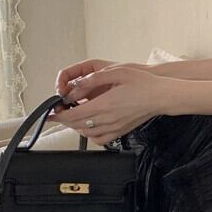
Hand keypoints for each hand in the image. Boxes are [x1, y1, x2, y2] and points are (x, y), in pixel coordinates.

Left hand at [57, 65, 173, 145]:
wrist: (162, 96)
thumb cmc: (143, 83)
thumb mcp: (116, 72)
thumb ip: (93, 80)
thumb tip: (75, 87)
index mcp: (104, 105)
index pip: (73, 114)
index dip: (58, 115)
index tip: (50, 113)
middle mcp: (108, 119)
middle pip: (77, 125)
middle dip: (64, 120)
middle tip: (58, 112)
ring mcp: (115, 127)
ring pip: (86, 133)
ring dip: (75, 126)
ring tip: (72, 117)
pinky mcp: (121, 131)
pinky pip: (100, 139)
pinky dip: (90, 135)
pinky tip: (89, 127)